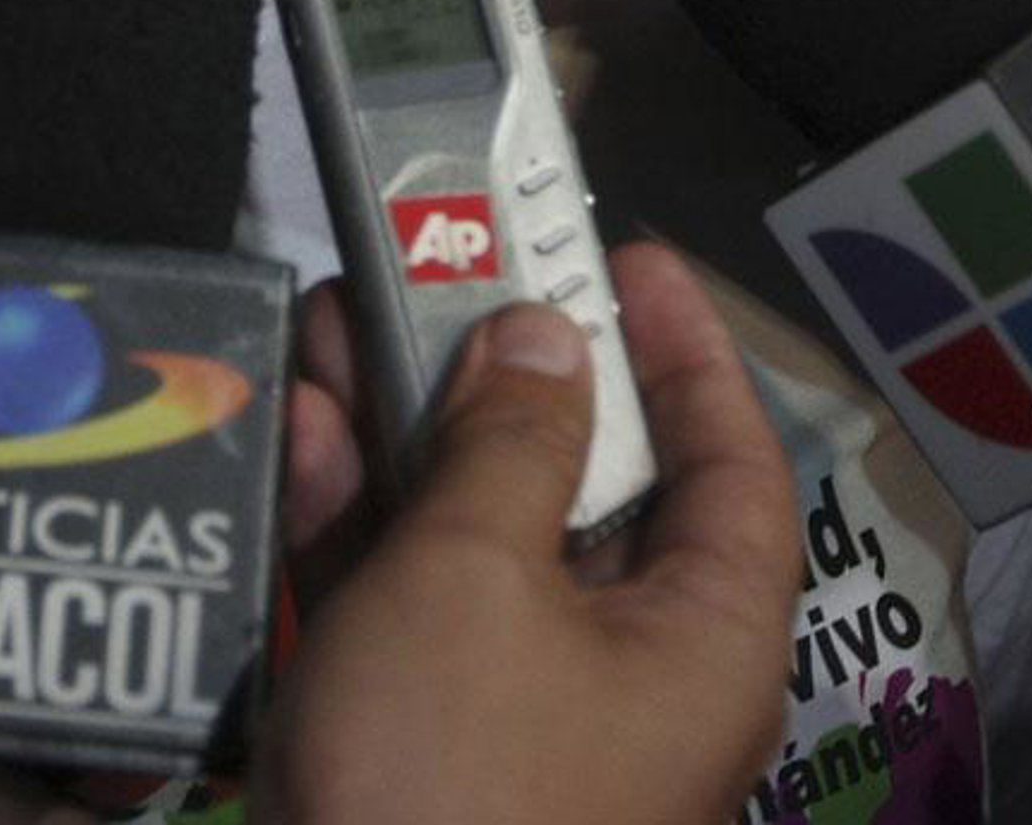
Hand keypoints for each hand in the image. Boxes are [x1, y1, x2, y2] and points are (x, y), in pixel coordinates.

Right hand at [253, 242, 796, 824]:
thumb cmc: (447, 774)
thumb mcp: (480, 578)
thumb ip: (508, 440)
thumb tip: (543, 341)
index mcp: (696, 645)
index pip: (732, 471)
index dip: (688, 355)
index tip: (630, 257)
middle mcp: (620, 671)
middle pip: (583, 483)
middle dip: (498, 370)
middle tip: (438, 267)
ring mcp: (510, 704)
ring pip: (474, 525)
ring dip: (405, 421)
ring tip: (342, 316)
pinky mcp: (414, 731)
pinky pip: (399, 593)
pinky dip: (353, 509)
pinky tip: (298, 423)